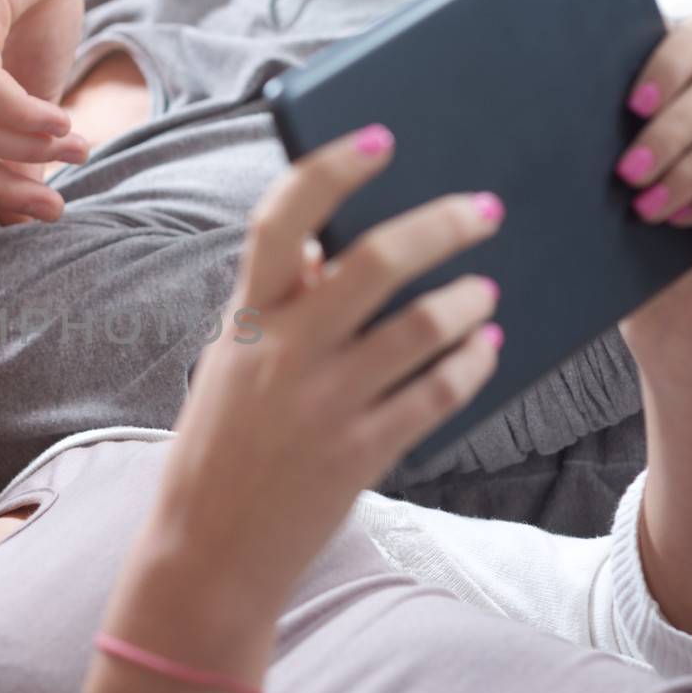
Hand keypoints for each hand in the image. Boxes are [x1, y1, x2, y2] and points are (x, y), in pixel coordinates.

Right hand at [159, 126, 504, 589]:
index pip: (283, 221)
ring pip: (420, 328)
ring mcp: (325, 405)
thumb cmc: (217, 450)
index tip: (380, 138)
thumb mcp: (227, 365)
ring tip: (485, 290)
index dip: (332, 169)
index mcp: (245, 319)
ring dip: (465, 300)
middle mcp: (284, 353)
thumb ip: (272, 308)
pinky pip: (437, 395)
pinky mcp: (361, 454)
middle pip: (375, 261)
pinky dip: (470, 365)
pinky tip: (483, 349)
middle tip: (483, 209)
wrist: (206, 554)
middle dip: (441, 225)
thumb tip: (326, 251)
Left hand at [616, 15, 691, 387]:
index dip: (671, 56)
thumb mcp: (619, 192)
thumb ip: (614, 140)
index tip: (629, 104)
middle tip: (624, 175)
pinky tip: (682, 221)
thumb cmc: (639, 263)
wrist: (676, 338)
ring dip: (689, 166)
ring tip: (646, 210)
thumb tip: (564, 93)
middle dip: (667, 129)